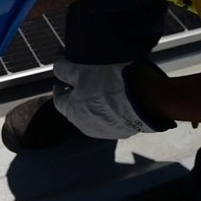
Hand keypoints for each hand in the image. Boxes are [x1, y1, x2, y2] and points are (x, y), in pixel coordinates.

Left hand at [50, 58, 167, 139]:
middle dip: (75, 98)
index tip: (60, 84)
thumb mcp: (83, 72)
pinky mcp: (120, 132)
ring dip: (92, 106)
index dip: (58, 91)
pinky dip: (108, 111)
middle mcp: (84, 125)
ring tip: (99, 92)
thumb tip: (57, 68)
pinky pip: (109, 120)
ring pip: (91, 116)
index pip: (58, 101)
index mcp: (72, 111)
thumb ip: (65, 71)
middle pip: (74, 110)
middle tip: (81, 85)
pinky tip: (115, 101)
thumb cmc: (109, 86)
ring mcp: (103, 131)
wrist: (143, 102)